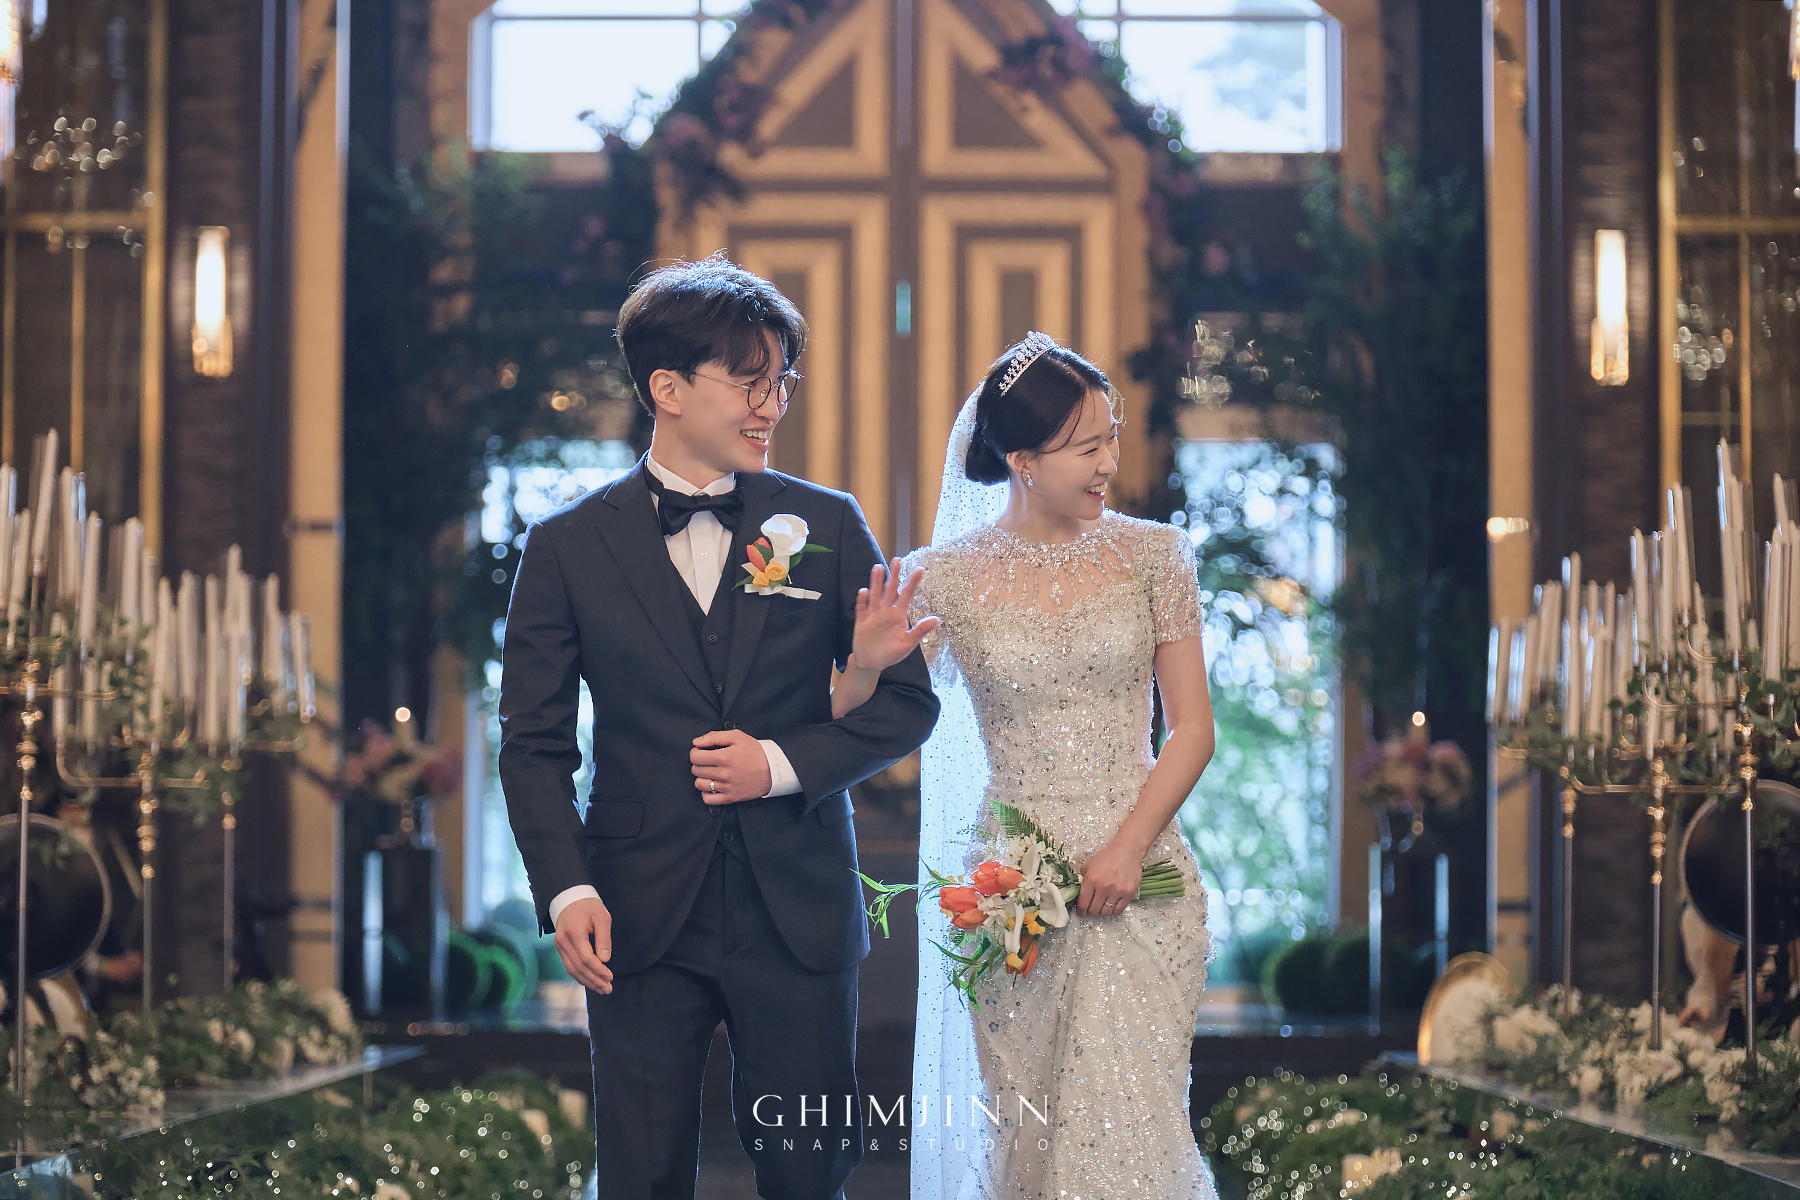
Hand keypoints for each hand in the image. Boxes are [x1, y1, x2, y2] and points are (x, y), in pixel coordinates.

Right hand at [554, 897, 614, 994]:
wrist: (570, 898)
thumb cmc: (589, 906)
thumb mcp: (601, 917)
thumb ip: (603, 938)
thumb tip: (605, 960)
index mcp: (574, 933)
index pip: (585, 958)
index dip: (598, 970)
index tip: (610, 977)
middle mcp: (563, 942)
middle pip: (578, 967)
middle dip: (594, 980)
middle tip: (608, 989)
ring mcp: (559, 946)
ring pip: (572, 970)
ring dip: (587, 982)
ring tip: (601, 989)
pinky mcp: (560, 948)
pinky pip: (569, 966)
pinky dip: (580, 976)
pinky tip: (590, 982)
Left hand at [691, 729, 772, 803]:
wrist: (773, 770)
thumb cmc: (755, 752)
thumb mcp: (737, 736)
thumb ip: (714, 736)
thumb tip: (696, 742)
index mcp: (724, 757)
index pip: (695, 757)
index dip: (695, 752)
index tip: (701, 752)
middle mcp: (724, 773)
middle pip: (696, 770)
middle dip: (698, 763)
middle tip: (707, 761)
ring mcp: (726, 787)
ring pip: (699, 784)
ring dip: (702, 777)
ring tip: (710, 773)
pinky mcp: (730, 797)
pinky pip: (708, 799)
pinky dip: (706, 793)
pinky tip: (713, 785)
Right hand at [849, 559, 938, 676]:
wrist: (872, 663)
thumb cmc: (891, 653)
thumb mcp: (908, 643)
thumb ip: (920, 631)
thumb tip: (936, 619)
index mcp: (899, 615)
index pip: (907, 595)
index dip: (913, 582)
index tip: (920, 569)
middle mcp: (886, 611)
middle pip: (890, 590)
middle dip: (893, 575)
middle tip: (897, 560)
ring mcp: (873, 615)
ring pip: (875, 595)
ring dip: (876, 582)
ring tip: (878, 568)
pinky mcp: (861, 622)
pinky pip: (862, 609)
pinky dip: (862, 601)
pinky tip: (864, 591)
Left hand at [1076, 840, 1142, 916]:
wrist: (1127, 851)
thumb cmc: (1108, 856)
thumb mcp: (1089, 864)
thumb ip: (1083, 877)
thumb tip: (1080, 891)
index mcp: (1091, 879)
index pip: (1083, 903)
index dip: (1081, 911)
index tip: (1081, 913)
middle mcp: (1103, 887)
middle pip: (1094, 910)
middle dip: (1090, 912)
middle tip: (1091, 910)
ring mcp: (1117, 891)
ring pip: (1106, 912)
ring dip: (1102, 912)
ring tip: (1102, 907)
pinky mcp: (1128, 894)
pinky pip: (1118, 910)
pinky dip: (1113, 911)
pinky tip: (1111, 906)